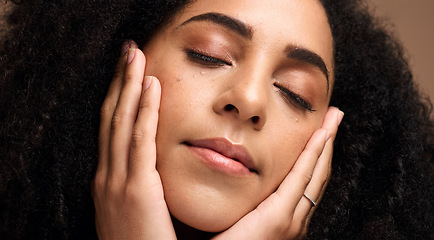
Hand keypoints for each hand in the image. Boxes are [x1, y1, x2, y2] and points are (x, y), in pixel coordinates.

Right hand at [91, 41, 175, 238]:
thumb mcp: (134, 212)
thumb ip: (140, 188)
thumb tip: (153, 170)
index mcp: (108, 180)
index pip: (113, 129)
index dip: (119, 98)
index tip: (130, 74)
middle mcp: (107, 176)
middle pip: (112, 118)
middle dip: (119, 82)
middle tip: (129, 52)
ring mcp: (117, 181)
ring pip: (120, 122)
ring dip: (128, 86)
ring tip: (135, 56)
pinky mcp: (136, 188)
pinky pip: (139, 140)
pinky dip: (143, 110)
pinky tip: (150, 87)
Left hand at [213, 107, 342, 239]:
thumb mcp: (236, 214)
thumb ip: (241, 195)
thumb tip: (232, 168)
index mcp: (281, 216)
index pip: (304, 179)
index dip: (314, 153)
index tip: (320, 129)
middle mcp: (292, 218)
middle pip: (315, 174)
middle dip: (326, 143)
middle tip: (334, 116)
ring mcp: (289, 220)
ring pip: (313, 174)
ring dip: (324, 145)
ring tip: (333, 119)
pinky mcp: (278, 219)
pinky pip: (300, 179)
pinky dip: (312, 156)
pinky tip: (320, 136)